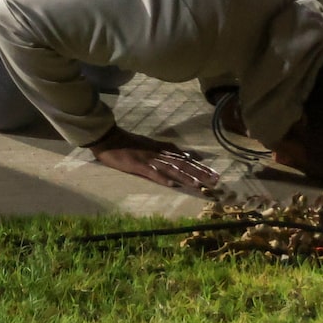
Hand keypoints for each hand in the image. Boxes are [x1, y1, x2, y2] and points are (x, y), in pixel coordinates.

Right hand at [86, 127, 219, 196]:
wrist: (107, 137)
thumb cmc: (127, 143)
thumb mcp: (151, 145)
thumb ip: (168, 151)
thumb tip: (187, 155)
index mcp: (161, 150)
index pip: (184, 159)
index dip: (200, 166)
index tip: (215, 174)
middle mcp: (158, 154)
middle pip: (182, 164)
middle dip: (199, 173)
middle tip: (215, 180)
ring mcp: (148, 159)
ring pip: (169, 169)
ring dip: (184, 177)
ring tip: (198, 185)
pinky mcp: (136, 165)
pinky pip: (150, 172)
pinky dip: (161, 178)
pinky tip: (170, 184)